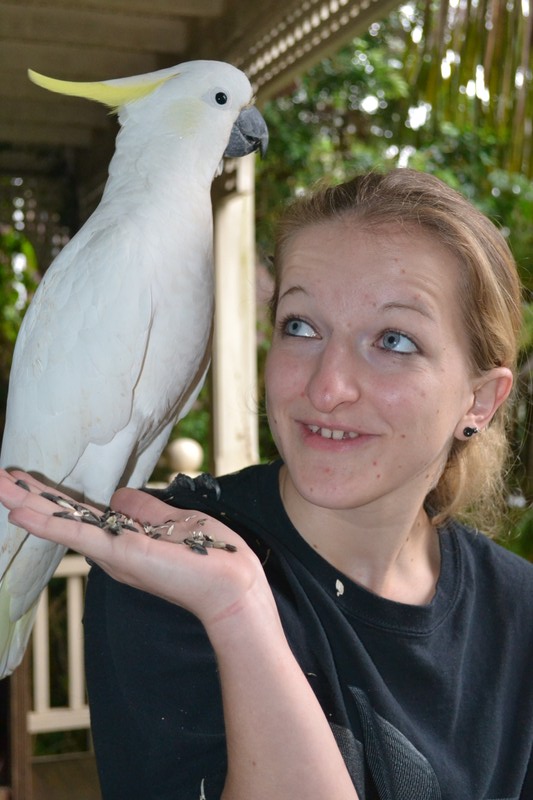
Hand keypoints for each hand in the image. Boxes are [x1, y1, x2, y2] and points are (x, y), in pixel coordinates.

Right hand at [0, 469, 271, 630]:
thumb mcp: (171, 521)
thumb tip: (117, 495)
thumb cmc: (208, 555)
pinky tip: (20, 511)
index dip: (51, 497)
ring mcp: (112, 552)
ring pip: (61, 523)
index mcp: (122, 538)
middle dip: (28, 498)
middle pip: (62, 517)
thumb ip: (143, 508)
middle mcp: (110, 548)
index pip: (78, 514)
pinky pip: (77, 534)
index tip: (24, 481)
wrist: (231, 583)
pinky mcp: (121, 553)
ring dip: (27, 504)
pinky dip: (48, 523)